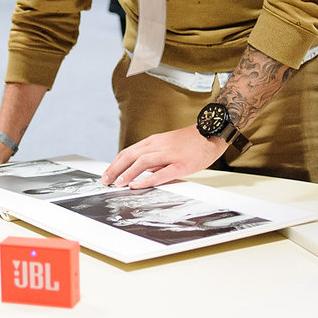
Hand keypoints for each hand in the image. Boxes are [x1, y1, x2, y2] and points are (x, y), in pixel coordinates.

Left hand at [101, 124, 225, 188]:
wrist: (212, 133)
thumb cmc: (191, 142)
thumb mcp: (167, 146)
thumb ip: (154, 159)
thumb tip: (141, 173)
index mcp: (154, 141)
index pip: (128, 151)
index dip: (115, 163)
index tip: (107, 174)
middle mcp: (159, 145)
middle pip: (131, 155)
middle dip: (115, 168)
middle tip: (105, 180)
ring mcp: (170, 154)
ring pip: (142, 162)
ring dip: (127, 173)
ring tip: (117, 183)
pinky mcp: (181, 164)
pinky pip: (161, 173)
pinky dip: (147, 179)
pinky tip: (137, 185)